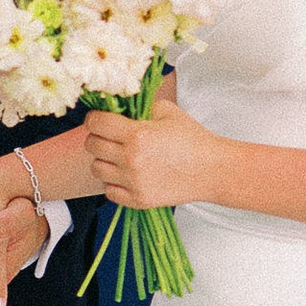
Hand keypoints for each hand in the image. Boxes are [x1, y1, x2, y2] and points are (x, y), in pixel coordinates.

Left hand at [79, 100, 216, 210]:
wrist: (213, 170)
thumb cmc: (193, 139)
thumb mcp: (167, 111)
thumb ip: (139, 107)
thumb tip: (118, 106)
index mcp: (137, 134)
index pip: (96, 123)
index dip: (94, 118)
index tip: (100, 118)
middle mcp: (131, 159)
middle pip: (92, 146)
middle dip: (98, 137)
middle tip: (110, 136)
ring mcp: (133, 182)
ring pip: (97, 169)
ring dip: (104, 160)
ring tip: (118, 156)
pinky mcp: (138, 200)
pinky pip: (109, 191)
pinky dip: (113, 182)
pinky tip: (126, 174)